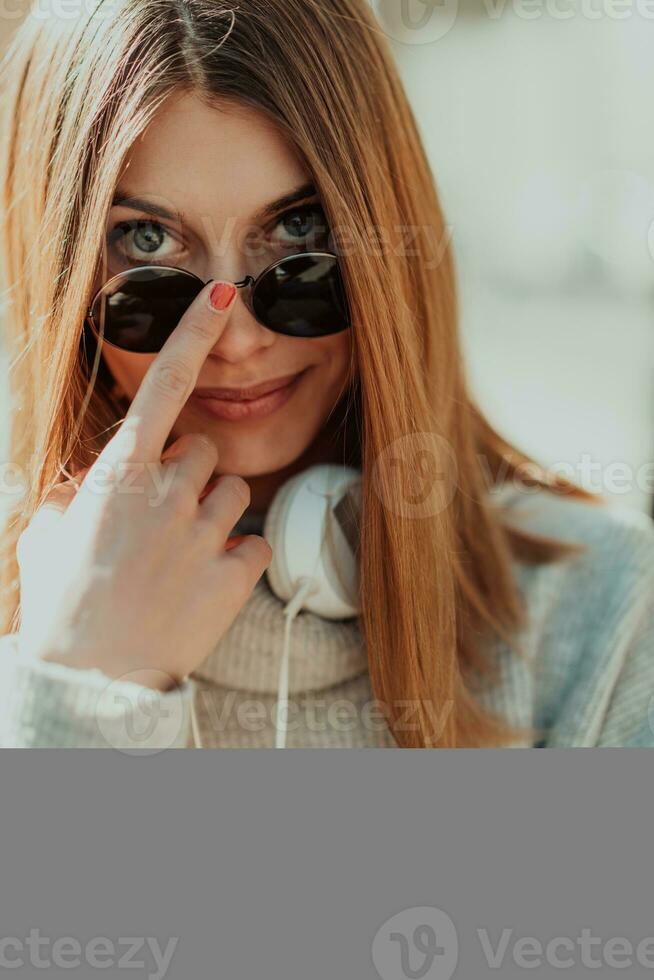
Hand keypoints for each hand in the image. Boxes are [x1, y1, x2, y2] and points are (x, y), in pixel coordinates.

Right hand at [16, 280, 272, 689]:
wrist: (90, 682)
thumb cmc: (60, 607)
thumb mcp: (45, 539)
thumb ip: (71, 497)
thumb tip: (85, 487)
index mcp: (120, 475)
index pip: (165, 385)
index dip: (193, 332)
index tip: (220, 293)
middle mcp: (169, 492)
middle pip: (206, 450)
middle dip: (189, 473)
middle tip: (161, 517)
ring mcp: (206, 533)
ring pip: (234, 492)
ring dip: (214, 512)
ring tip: (180, 553)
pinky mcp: (234, 574)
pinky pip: (253, 543)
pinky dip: (235, 557)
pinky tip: (204, 581)